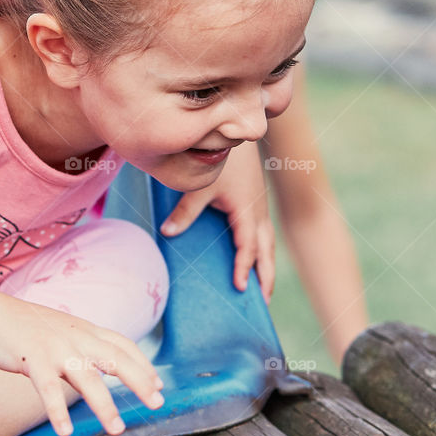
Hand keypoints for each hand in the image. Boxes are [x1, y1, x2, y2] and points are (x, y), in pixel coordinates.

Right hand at [0, 301, 163, 435]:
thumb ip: (82, 348)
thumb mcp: (61, 331)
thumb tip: (103, 370)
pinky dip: (57, 411)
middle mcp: (75, 338)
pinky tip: (65, 430)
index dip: (143, 365)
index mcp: (84, 330)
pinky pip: (48, 389)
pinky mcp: (31, 359)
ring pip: (87, 378)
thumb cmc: (24, 327)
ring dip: (104, 405)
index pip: (123, 345)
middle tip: (157, 403)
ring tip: (116, 429)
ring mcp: (54, 348)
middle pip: (115, 359)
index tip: (159, 385)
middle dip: (139, 381)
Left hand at [159, 142, 275, 299]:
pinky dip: (262, 249)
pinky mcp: (255, 202)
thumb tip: (167, 233)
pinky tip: (255, 259)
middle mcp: (258, 212)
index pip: (249, 247)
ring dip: (266, 265)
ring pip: (268, 243)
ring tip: (263, 288)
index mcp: (247, 211)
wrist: (235, 132)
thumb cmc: (220, 160)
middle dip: (266, 276)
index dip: (245, 268)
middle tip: (264, 302)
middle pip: (267, 251)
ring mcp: (259, 207)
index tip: (240, 287)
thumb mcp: (200, 186)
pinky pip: (263, 232)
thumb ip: (185, 211)